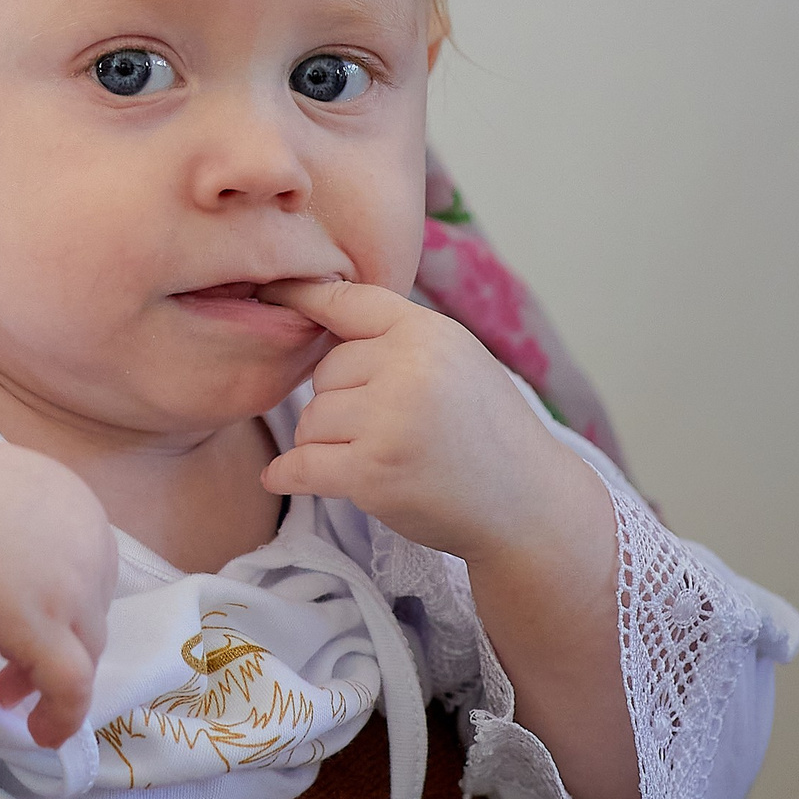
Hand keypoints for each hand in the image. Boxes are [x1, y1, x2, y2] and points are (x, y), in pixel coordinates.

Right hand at [0, 429, 115, 744]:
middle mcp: (89, 543)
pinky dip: (62, 717)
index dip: (64, 607)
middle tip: (13, 667)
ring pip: (85, 653)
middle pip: (90, 613)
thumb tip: (8, 563)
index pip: (91, 571)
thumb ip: (18, 525)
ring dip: (52, 680)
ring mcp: (72, 587)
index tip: (26, 625)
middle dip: (58, 643)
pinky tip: (39, 732)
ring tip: (9, 693)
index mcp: (77, 504)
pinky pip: (71, 688)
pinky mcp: (44, 629)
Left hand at [255, 278, 583, 566]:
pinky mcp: (372, 473)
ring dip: (328, 444)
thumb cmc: (488, 433)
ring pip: (311, 420)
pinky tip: (283, 477)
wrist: (530, 508)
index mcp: (429, 332)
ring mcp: (390, 421)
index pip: (348, 302)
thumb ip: (399, 340)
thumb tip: (319, 309)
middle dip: (340, 403)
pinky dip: (289, 474)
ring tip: (382, 458)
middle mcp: (409, 368)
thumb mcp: (457, 361)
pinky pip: (302, 465)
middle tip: (390, 431)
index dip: (302, 295)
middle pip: (324, 373)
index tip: (268, 290)